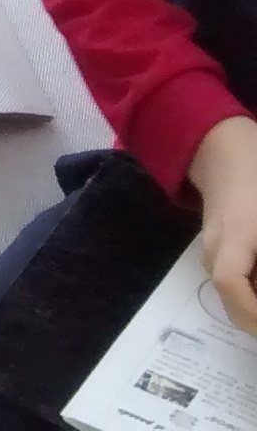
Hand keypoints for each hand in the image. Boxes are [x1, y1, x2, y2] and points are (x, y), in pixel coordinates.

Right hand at [190, 115, 256, 333]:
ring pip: (232, 294)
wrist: (223, 152)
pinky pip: (235, 281)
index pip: (231, 283)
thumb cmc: (255, 179)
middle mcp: (214, 250)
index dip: (253, 311)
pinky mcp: (218, 250)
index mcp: (232, 237)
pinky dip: (253, 294)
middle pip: (231, 300)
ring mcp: (212, 251)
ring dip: (256, 308)